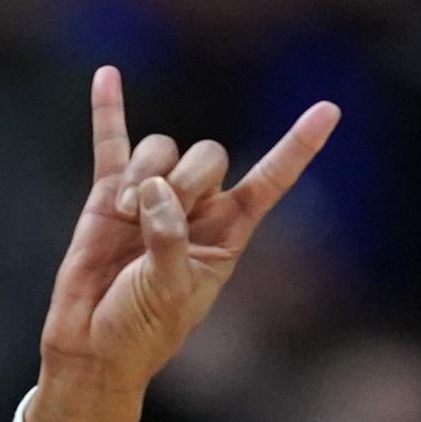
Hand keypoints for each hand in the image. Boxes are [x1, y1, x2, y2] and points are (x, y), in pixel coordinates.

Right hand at [22, 67, 336, 421]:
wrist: (92, 345)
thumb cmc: (141, 330)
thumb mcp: (169, 293)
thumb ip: (168, 240)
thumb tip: (154, 190)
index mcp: (227, 235)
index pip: (271, 181)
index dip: (298, 147)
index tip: (328, 110)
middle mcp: (196, 210)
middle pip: (208, 155)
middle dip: (186, 176)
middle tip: (156, 215)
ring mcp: (152, 198)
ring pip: (161, 149)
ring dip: (142, 175)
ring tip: (124, 215)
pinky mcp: (108, 196)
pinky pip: (112, 143)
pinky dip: (109, 110)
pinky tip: (107, 75)